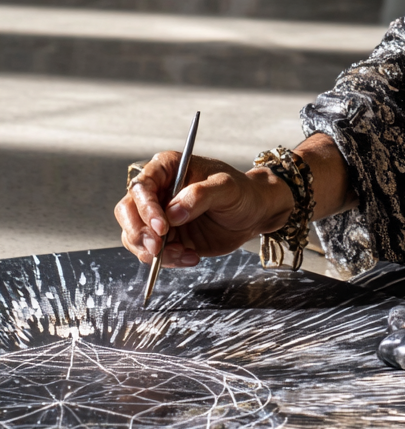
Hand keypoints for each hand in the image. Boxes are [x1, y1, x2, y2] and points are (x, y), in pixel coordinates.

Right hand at [114, 152, 293, 267]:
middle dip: (139, 234)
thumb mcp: (226, 188)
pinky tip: (190, 258)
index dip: (145, 208)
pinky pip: (152, 253)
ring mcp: (158, 215)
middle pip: (127, 212)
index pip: (141, 187)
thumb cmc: (241, 192)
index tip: (161, 227)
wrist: (253, 214)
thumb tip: (172, 213)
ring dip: (153, 252)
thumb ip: (200, 195)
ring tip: (184, 254)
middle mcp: (157, 191)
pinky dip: (166, 260)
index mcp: (167, 168)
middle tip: (157, 249)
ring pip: (135, 236)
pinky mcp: (165, 237)